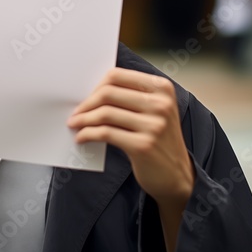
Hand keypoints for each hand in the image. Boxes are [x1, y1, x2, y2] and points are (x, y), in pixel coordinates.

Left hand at [67, 68, 193, 204]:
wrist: (177, 175)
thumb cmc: (158, 139)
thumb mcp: (154, 111)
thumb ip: (130, 97)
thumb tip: (91, 93)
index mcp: (162, 88)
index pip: (117, 76)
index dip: (96, 86)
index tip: (86, 98)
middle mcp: (160, 104)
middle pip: (108, 93)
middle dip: (86, 103)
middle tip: (75, 113)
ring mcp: (154, 125)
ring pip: (105, 113)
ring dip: (84, 119)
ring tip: (75, 124)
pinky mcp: (143, 145)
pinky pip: (105, 133)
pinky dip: (88, 134)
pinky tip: (82, 138)